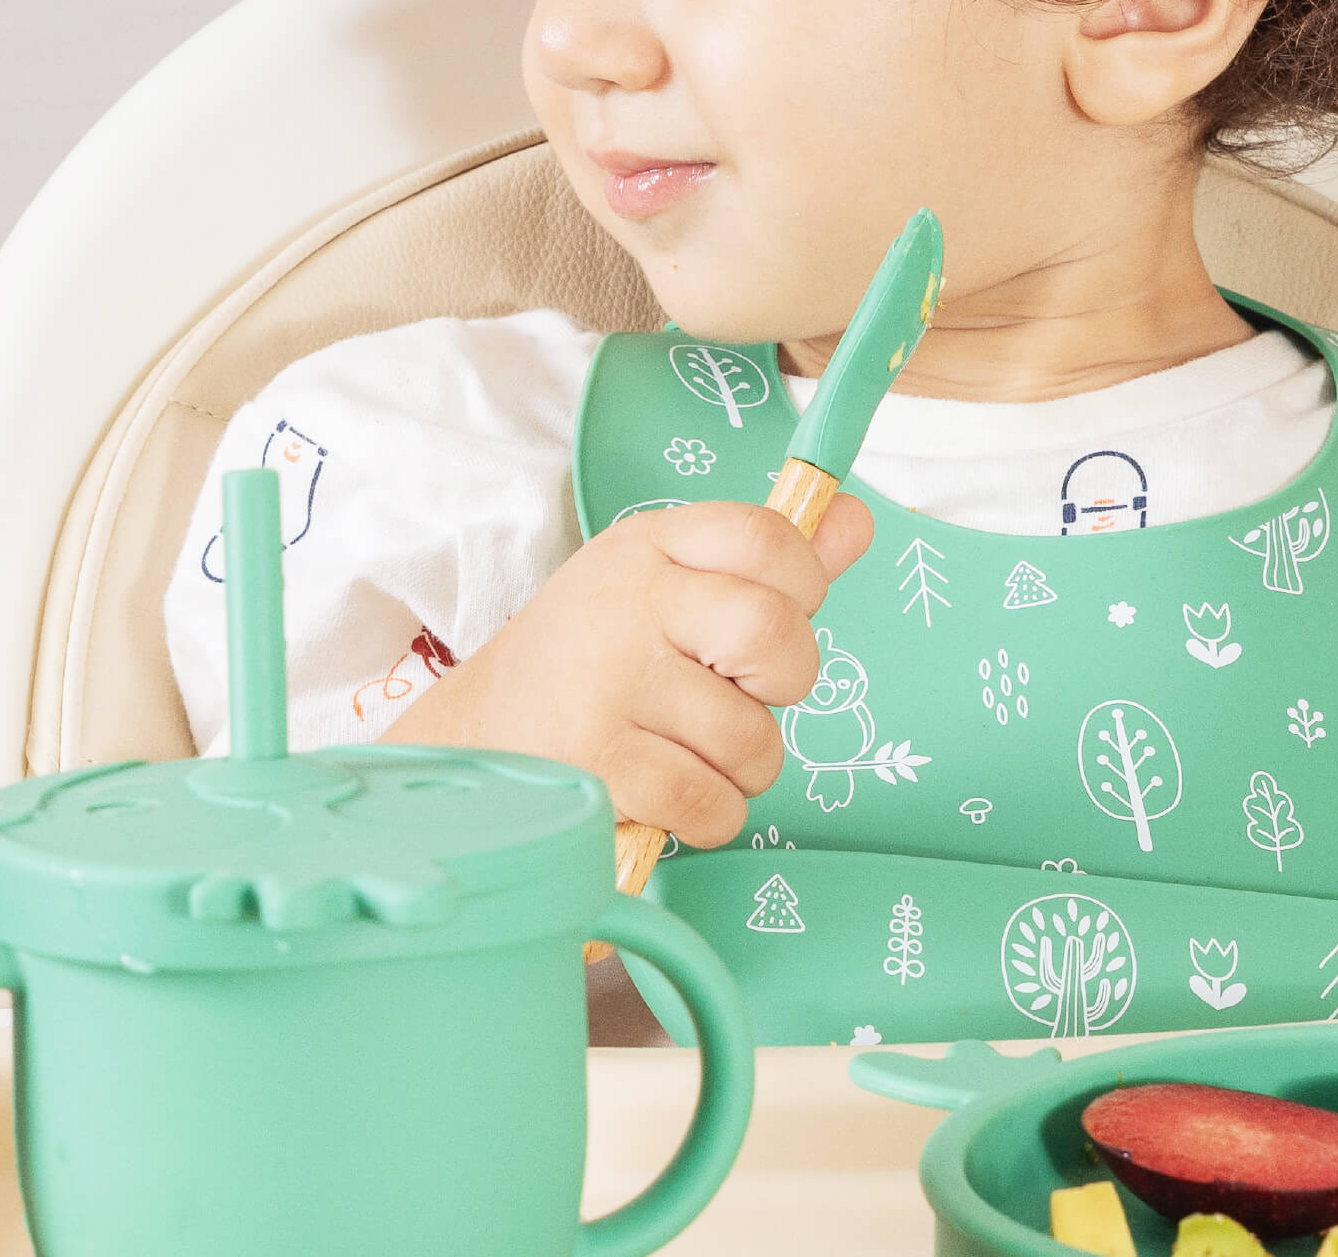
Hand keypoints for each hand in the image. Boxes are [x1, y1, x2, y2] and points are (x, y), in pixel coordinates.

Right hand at [386, 494, 873, 844]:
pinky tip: (670, 795)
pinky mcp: (596, 761)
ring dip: (742, 765)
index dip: (803, 584)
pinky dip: (710, 815)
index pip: (767, 535)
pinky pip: (712, 802)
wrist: (478, 737)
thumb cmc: (592, 659)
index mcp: (649, 544)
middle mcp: (628, 601)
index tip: (778, 616)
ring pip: (753, 740)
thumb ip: (770, 562)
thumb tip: (859, 520)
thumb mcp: (669, 586)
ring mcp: (608, 681)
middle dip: (785, 684)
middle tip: (742, 695)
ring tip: (690, 750)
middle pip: (775, 635)